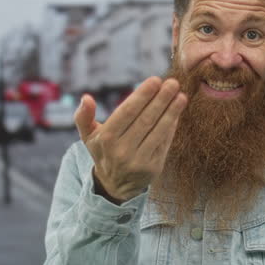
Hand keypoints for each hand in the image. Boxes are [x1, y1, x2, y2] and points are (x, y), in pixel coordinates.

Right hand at [74, 76, 187, 203]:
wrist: (115, 185)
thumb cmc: (103, 151)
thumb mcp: (88, 136)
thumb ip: (84, 116)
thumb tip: (86, 98)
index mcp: (106, 139)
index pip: (127, 113)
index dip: (142, 96)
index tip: (155, 80)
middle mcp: (122, 151)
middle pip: (145, 120)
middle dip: (161, 100)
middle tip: (173, 83)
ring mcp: (139, 161)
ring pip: (158, 131)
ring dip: (172, 112)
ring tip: (181, 96)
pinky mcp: (153, 168)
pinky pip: (164, 143)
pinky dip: (172, 126)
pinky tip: (177, 111)